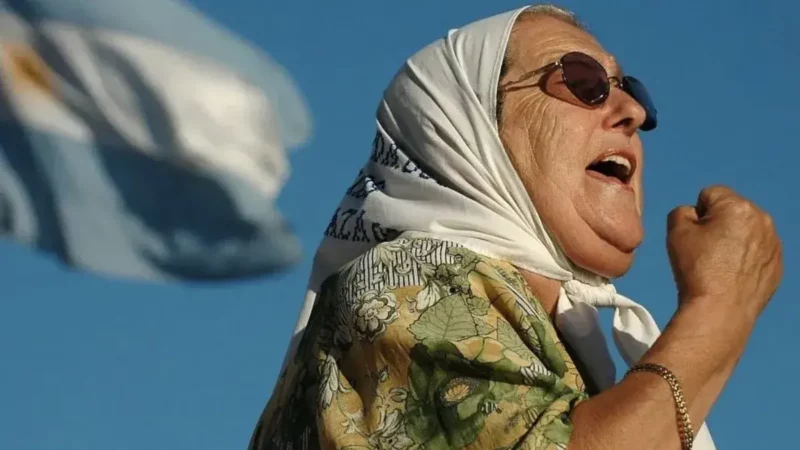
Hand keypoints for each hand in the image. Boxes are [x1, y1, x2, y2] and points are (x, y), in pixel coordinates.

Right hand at [666, 185, 781, 317]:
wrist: (721, 311)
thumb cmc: (697, 269)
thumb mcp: (675, 232)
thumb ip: (681, 211)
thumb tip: (695, 215)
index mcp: (737, 207)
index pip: (710, 194)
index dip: (697, 213)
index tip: (694, 236)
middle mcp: (762, 219)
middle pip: (732, 210)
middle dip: (718, 223)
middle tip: (705, 250)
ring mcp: (774, 243)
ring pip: (746, 230)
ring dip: (734, 239)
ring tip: (720, 264)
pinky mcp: (778, 264)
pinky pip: (758, 251)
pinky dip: (745, 257)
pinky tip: (733, 275)